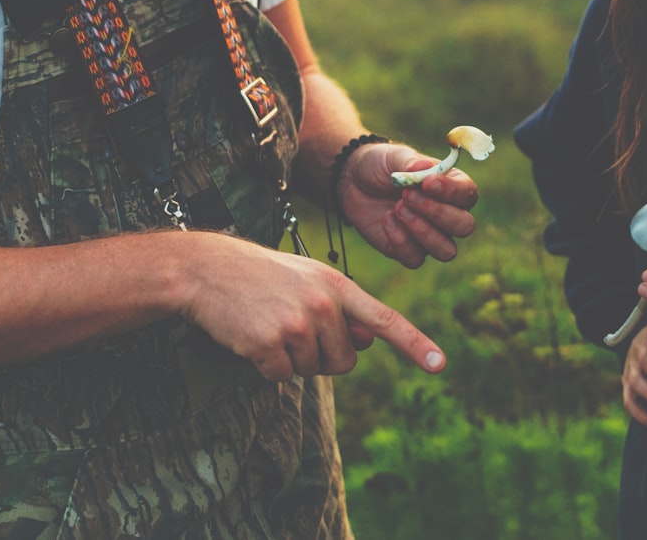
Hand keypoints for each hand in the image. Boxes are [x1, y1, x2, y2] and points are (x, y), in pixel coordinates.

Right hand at [182, 231, 445, 380]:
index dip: (414, 344)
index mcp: (338, 286)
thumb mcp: (308, 279)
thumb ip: (340, 309)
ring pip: (313, 370)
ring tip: (269, 325)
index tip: (440, 365)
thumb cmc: (262, 276)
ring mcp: (297, 323)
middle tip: (292, 328)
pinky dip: (266, 366)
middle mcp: (324, 303)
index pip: (384, 319)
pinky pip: (281, 377)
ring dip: (292, 359)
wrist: (207, 269)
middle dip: (323, 357)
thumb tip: (367, 343)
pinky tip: (251, 337)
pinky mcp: (270, 342)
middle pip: (345, 361)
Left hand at [339, 143, 478, 267]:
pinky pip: (415, 258)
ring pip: (446, 251)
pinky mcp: (408, 250)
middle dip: (438, 213)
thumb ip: (411, 163)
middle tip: (407, 196)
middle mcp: (447, 215)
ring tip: (398, 208)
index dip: (452, 192)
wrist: (353, 181)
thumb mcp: (394, 157)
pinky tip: (387, 219)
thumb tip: (426, 168)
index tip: (427, 183)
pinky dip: (401, 241)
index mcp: (451, 187)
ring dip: (423, 231)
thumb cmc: (381, 165)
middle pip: (464, 226)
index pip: (467, 194)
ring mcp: (429, 236)